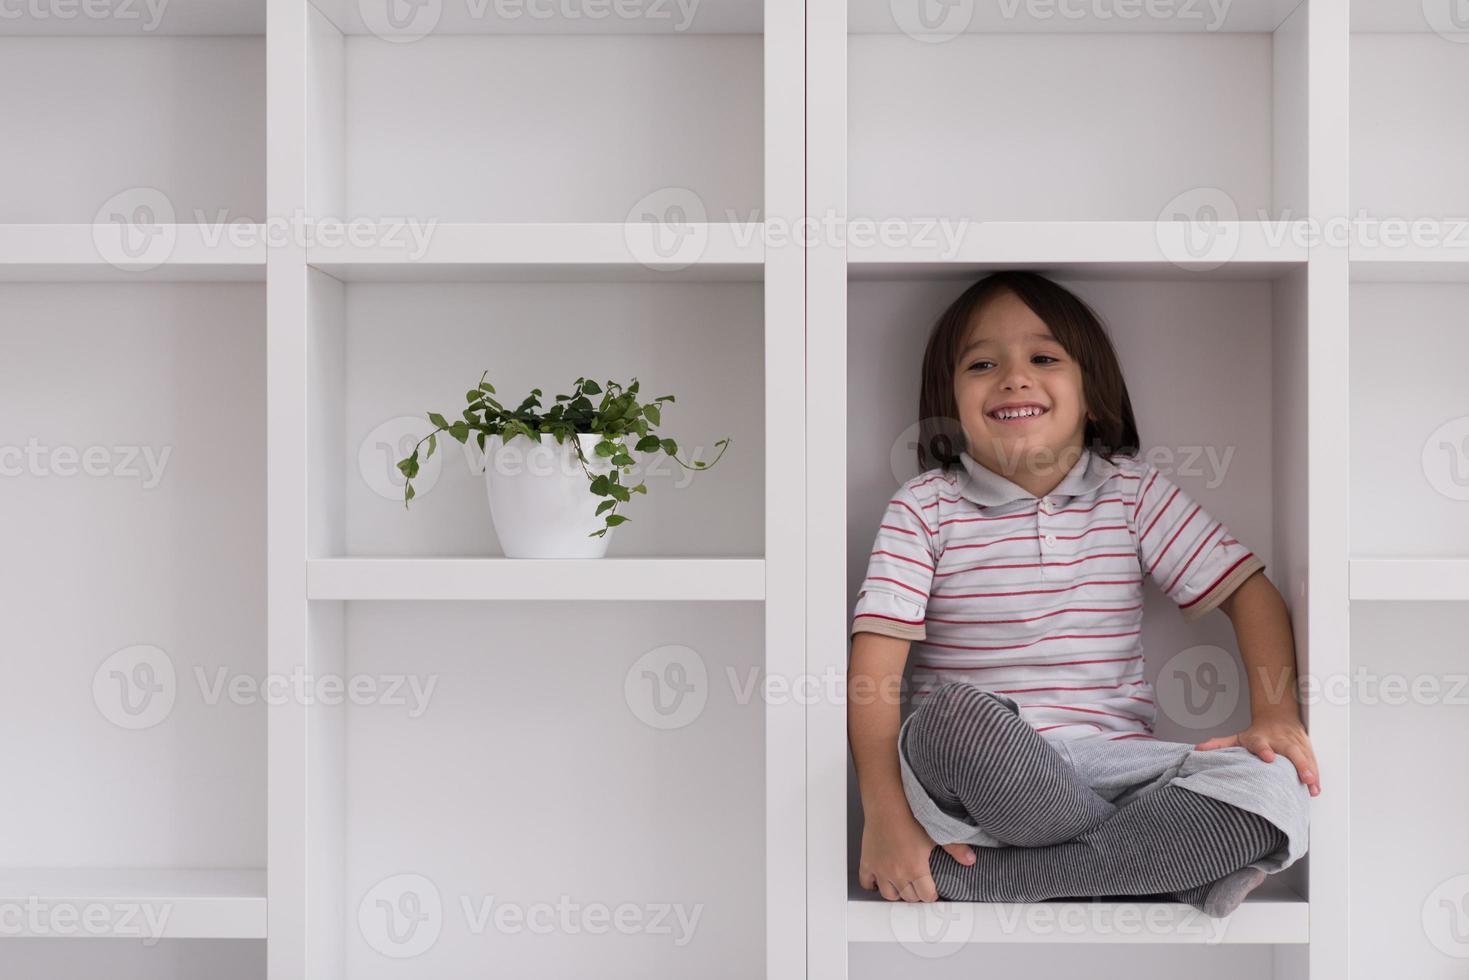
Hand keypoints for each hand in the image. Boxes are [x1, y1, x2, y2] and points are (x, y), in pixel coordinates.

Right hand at [858, 810, 975, 901]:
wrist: (886, 802)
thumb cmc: (909, 814)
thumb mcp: (937, 833)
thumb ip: (957, 848)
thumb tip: (971, 860)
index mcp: (916, 869)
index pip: (926, 896)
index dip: (932, 895)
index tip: (934, 891)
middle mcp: (897, 873)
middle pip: (909, 897)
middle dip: (916, 894)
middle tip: (920, 887)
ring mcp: (880, 869)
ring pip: (889, 895)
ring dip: (897, 892)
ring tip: (903, 885)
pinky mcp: (867, 862)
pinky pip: (867, 882)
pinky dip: (873, 884)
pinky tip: (880, 880)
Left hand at [1195, 714, 1320, 796]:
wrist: (1279, 717)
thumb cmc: (1257, 733)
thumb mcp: (1238, 737)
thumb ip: (1220, 745)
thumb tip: (1197, 750)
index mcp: (1261, 738)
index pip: (1261, 744)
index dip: (1265, 750)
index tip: (1269, 758)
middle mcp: (1280, 741)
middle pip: (1291, 752)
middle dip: (1298, 764)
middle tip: (1303, 777)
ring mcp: (1295, 745)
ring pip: (1305, 758)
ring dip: (1310, 772)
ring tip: (1313, 787)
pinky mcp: (1306, 750)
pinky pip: (1313, 762)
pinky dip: (1316, 775)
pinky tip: (1316, 788)